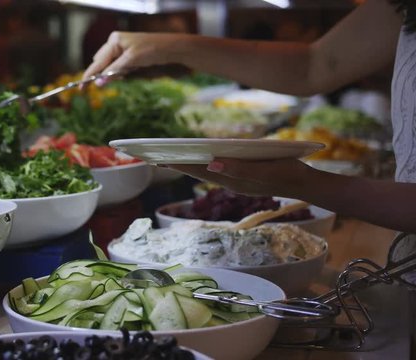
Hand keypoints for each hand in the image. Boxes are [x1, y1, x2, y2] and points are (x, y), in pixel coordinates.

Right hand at [83, 31, 181, 82]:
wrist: (170, 48)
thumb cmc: (151, 50)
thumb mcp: (131, 61)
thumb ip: (113, 71)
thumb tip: (99, 82)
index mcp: (113, 41)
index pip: (97, 61)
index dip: (89, 75)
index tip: (81, 88)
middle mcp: (115, 44)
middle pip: (102, 64)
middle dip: (107, 73)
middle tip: (123, 74)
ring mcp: (121, 50)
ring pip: (111, 67)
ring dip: (118, 73)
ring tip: (134, 67)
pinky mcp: (127, 56)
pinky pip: (119, 67)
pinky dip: (124, 71)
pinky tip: (134, 68)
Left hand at [166, 158, 318, 197]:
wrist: (308, 185)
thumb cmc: (288, 173)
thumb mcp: (265, 170)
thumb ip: (238, 168)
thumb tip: (210, 163)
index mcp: (234, 180)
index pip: (201, 171)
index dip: (181, 164)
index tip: (161, 158)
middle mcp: (232, 183)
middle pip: (200, 172)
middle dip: (179, 164)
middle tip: (156, 157)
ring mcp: (237, 182)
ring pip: (207, 172)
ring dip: (189, 165)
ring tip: (170, 158)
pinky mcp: (244, 179)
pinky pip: (218, 171)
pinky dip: (205, 165)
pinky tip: (198, 160)